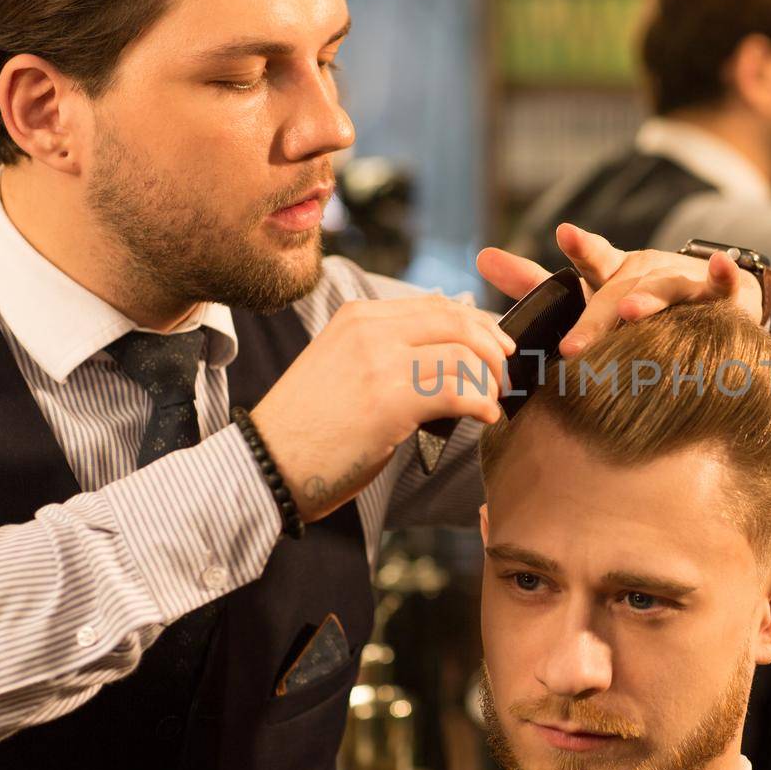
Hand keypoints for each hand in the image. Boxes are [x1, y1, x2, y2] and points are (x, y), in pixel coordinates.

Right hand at [250, 295, 514, 522]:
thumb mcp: (344, 367)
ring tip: (490, 403)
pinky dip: (481, 404)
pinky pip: (458, 390)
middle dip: (492, 350)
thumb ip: (389, 352)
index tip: (496, 350)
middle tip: (503, 376)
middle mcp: (370, 329)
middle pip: (458, 322)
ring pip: (463, 354)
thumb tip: (449, 357)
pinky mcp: (389, 399)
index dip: (478, 326)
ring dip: (489, 381)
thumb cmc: (309, 427)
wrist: (267, 463)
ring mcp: (380, 361)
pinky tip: (484, 418)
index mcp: (360, 316)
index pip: (438, 306)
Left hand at [477, 223, 760, 356]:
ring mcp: (682, 283)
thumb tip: (480, 257)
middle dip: (597, 316)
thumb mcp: (588, 294)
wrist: (707, 304)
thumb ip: (536, 283)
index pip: (592, 260)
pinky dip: (723, 276)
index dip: (581, 247)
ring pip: (665, 290)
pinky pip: (721, 288)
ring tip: (631, 311)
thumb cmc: (636, 302)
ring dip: (650, 299)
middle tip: (572, 345)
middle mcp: (645, 275)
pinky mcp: (720, 296)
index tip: (564, 232)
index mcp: (611, 276)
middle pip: (619, 292)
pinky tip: (722, 265)